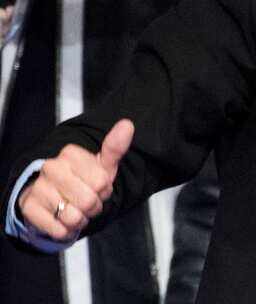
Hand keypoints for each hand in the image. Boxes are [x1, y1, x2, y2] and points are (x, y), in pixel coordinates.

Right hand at [16, 119, 133, 241]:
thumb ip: (115, 148)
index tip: (96, 186)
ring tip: (74, 209)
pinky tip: (61, 220)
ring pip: (73, 216)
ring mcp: (38, 187)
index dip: (104, 190)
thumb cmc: (82, 181)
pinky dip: (65, 230)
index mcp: (70, 153)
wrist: (52, 200)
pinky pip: (58, 229)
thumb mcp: (102, 166)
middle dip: (93, 206)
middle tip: (86, 201)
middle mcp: (51, 167)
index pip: (102, 181)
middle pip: (88, 200)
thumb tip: (127, 125)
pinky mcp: (28, 208)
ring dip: (79, 219)